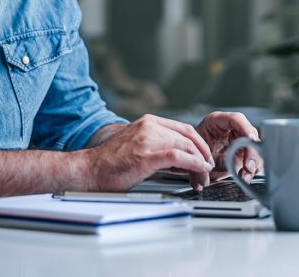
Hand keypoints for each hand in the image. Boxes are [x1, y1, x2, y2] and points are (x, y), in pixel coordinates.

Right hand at [83, 114, 214, 191]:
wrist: (90, 170)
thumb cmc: (111, 163)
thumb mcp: (139, 147)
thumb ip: (161, 148)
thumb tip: (184, 160)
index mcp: (148, 122)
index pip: (183, 128)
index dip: (199, 143)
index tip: (205, 156)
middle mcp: (149, 126)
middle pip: (188, 136)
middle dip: (203, 153)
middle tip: (208, 168)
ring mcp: (147, 140)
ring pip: (186, 146)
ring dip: (200, 162)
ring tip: (203, 176)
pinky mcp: (146, 155)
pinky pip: (178, 156)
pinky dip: (193, 164)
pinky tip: (198, 171)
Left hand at [190, 111, 262, 189]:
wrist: (192, 162)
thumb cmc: (193, 152)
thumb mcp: (200, 153)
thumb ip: (214, 158)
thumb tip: (232, 164)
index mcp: (218, 121)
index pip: (236, 119)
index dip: (245, 128)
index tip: (250, 138)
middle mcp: (231, 129)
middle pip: (250, 136)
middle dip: (252, 152)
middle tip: (248, 166)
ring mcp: (239, 142)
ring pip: (256, 150)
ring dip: (253, 164)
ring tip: (245, 176)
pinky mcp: (243, 154)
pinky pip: (253, 161)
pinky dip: (251, 171)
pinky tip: (245, 177)